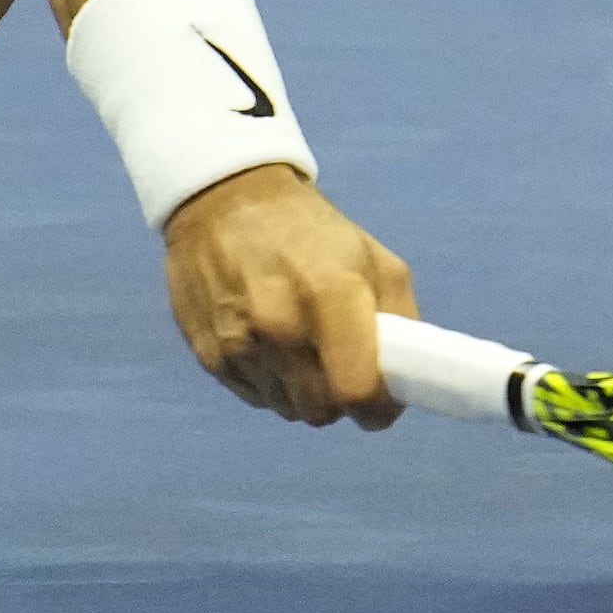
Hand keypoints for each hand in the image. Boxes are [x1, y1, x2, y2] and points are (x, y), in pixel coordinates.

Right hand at [159, 164, 416, 427]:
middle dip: (341, 401)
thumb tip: (403, 379)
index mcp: (331, 294)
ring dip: (305, 393)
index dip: (377, 408)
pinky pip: (257, 399)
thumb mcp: (375, 259)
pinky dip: (273, 385)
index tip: (382, 403)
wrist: (225, 202)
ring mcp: (239, 344)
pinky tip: (272, 347)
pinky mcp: (209, 357)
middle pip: (322, 411)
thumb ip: (399, 320)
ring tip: (305, 350)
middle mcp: (280, 326)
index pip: (357, 390)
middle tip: (344, 371)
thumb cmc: (312, 232)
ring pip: (289, 409)